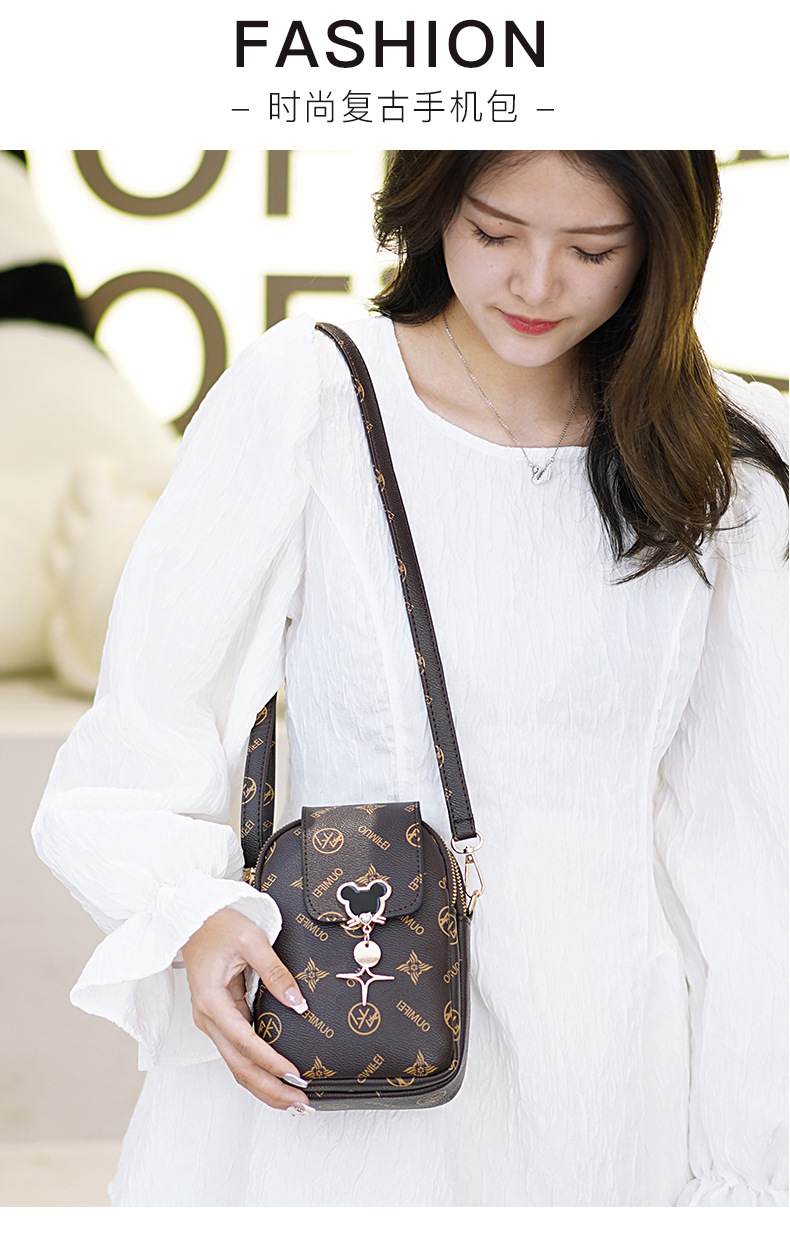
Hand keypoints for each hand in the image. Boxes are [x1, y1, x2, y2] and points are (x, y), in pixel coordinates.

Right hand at [181, 907, 312, 1112]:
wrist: (195, 919)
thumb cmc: (219, 925)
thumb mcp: (252, 941)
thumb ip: (276, 973)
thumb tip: (298, 1003)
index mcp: (211, 1001)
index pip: (244, 1041)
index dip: (269, 1062)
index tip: (294, 1074)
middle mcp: (208, 1018)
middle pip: (238, 1066)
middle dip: (270, 1088)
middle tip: (301, 1102)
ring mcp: (213, 1022)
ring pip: (237, 1065)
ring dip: (264, 1085)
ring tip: (294, 1100)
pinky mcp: (221, 1020)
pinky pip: (239, 1052)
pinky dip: (258, 1069)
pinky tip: (278, 1078)